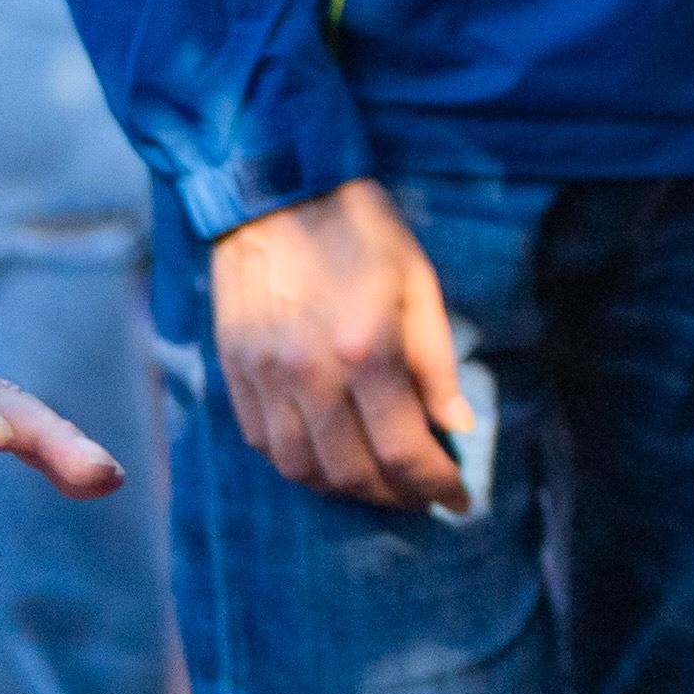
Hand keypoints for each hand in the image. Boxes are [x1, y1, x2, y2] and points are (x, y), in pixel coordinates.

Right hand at [208, 178, 471, 515]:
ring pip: (302, 469)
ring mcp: (264, 379)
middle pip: (352, 472)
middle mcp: (310, 376)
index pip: (405, 448)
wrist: (273, 191)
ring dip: (345, 490)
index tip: (459, 501)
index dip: (436, 484)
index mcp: (366, 350)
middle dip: (394, 496)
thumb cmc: (360, 231)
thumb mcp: (419, 282)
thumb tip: (456, 426)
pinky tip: (328, 461)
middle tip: (423, 497)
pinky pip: (264, 444)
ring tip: (380, 486)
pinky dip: (300, 466)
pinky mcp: (233, 374)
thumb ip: (436, 361)